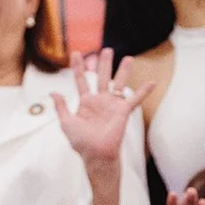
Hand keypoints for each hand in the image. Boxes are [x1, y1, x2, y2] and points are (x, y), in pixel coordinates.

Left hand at [54, 50, 150, 166]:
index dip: (78, 67)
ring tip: (128, 58)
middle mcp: (100, 101)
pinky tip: (152, 82)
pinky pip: (134, 99)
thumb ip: (61, 106)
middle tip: (106, 50)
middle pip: (102, 77)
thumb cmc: (81, 142)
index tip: (76, 53)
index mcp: (85, 102)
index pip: (81, 80)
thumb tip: (53, 92)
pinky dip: (143, 91)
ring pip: (118, 83)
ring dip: (123, 71)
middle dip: (104, 63)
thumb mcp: (66, 123)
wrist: (96, 154)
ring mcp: (112, 105)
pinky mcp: (123, 111)